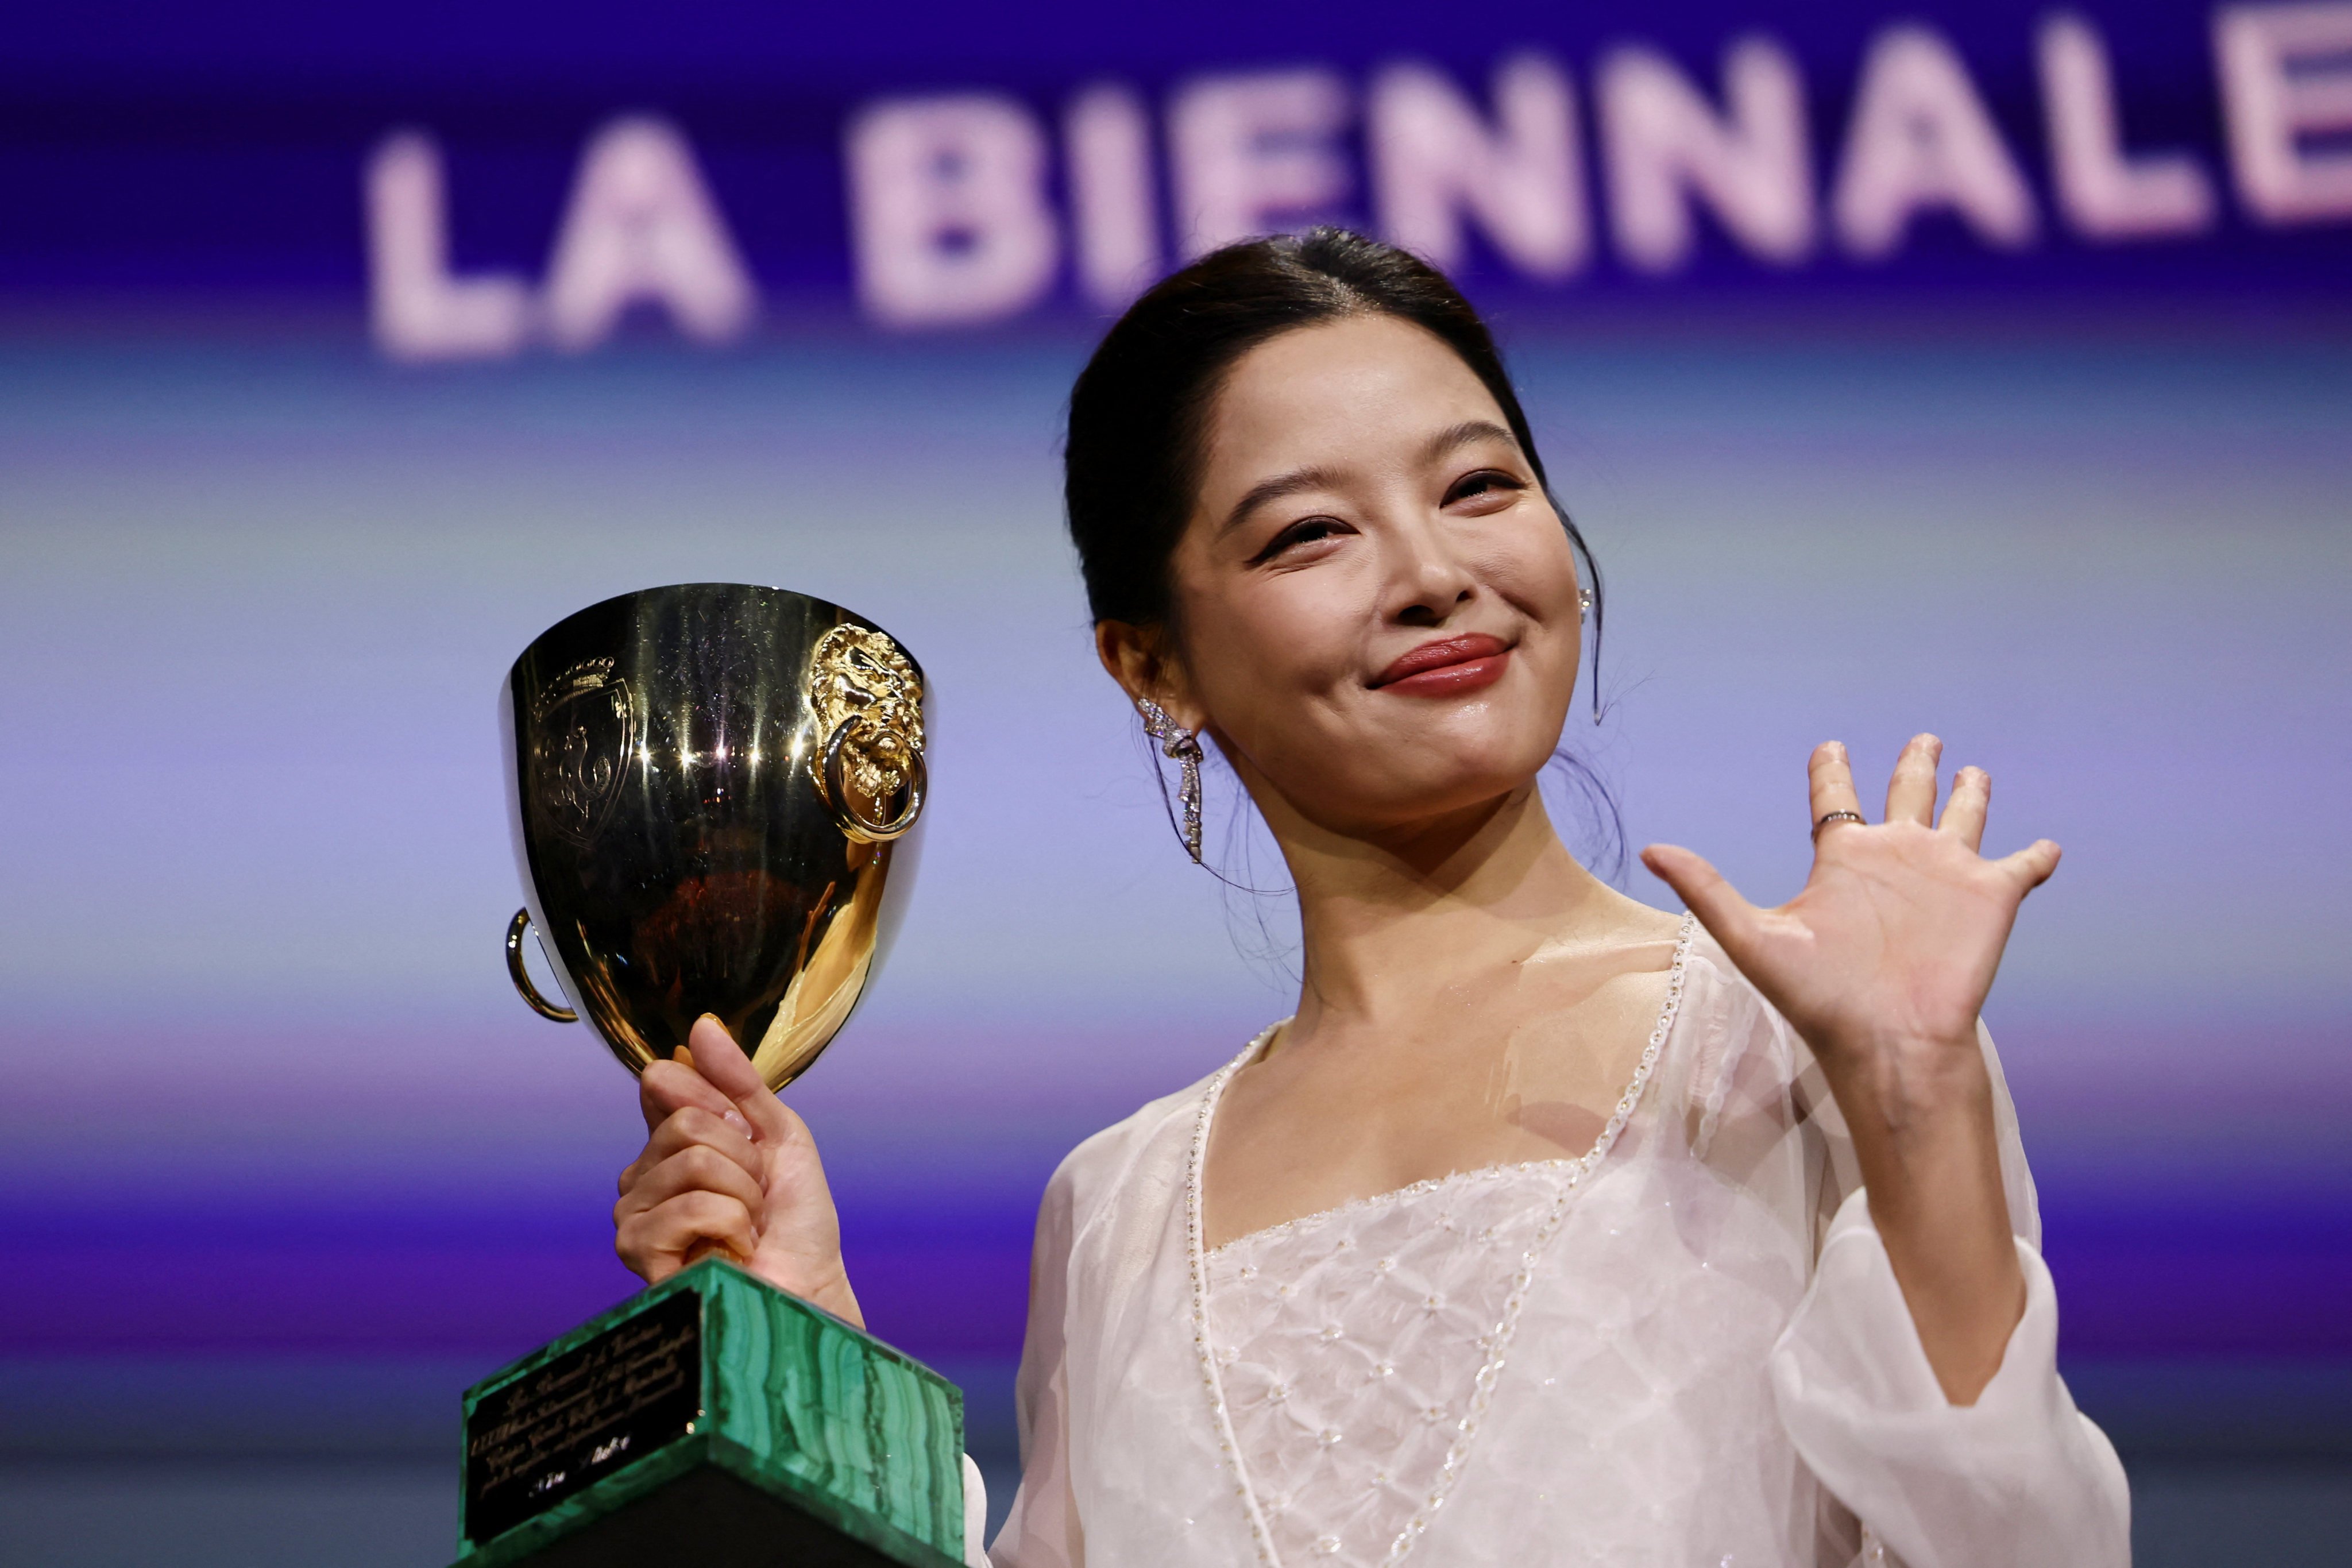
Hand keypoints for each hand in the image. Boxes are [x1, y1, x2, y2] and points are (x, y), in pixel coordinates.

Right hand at [614, 1014, 862, 1326]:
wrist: (810, 1283)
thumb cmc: (796, 1219)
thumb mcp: (778, 1132)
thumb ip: (738, 1080)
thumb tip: (700, 1025)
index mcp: (666, 1145)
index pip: (665, 1082)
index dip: (722, 1106)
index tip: (748, 1139)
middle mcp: (641, 1177)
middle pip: (687, 1123)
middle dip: (743, 1159)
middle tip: (755, 1198)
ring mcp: (634, 1214)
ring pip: (691, 1160)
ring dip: (743, 1195)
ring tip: (746, 1227)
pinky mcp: (638, 1251)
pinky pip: (691, 1205)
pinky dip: (732, 1224)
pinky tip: (732, 1250)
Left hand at [1641, 735, 2054, 1402]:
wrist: (1888, 1042)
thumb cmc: (1821, 999)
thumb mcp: (1752, 937)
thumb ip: (1705, 890)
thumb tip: (1648, 848)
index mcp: (1844, 860)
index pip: (1835, 800)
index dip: (1832, 771)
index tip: (1830, 746)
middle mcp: (1895, 859)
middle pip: (1905, 794)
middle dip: (1914, 764)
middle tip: (1923, 738)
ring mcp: (1946, 876)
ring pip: (1963, 817)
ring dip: (1969, 794)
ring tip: (1973, 772)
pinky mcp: (1991, 898)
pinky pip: (2022, 867)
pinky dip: (2037, 854)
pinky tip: (2047, 846)